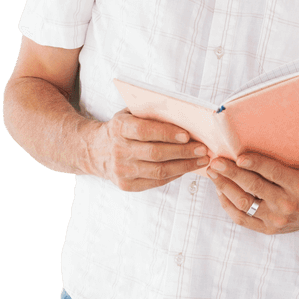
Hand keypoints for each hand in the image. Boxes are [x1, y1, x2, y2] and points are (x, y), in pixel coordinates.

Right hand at [90, 110, 209, 190]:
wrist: (95, 151)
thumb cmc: (122, 129)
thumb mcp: (130, 114)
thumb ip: (150, 113)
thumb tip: (184, 115)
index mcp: (119, 128)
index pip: (144, 131)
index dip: (167, 133)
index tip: (187, 135)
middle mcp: (118, 150)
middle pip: (155, 153)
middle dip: (183, 152)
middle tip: (202, 149)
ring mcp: (121, 170)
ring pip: (159, 171)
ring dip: (185, 166)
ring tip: (201, 160)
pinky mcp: (126, 185)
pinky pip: (156, 181)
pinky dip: (175, 175)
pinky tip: (187, 168)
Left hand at [207, 152, 298, 233]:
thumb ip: (285, 160)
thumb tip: (256, 141)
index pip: (273, 172)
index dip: (255, 164)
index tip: (238, 156)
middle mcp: (287, 204)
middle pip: (253, 187)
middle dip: (231, 173)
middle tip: (216, 162)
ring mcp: (276, 219)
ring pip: (243, 203)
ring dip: (224, 187)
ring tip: (213, 174)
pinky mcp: (268, 229)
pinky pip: (242, 218)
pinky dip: (228, 204)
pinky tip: (220, 191)